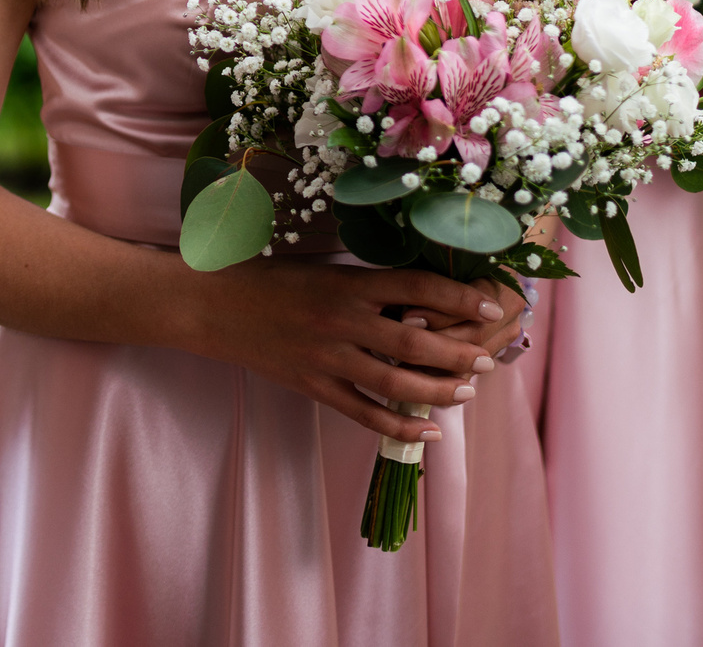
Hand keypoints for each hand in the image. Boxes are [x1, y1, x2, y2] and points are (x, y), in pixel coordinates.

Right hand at [191, 257, 507, 445]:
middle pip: (416, 341)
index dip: (460, 296)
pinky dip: (401, 426)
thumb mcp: (321, 271)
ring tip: (467, 391)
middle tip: (486, 359)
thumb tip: (421, 301)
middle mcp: (342, 320)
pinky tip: (429, 432)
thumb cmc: (267, 279)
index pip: (417, 287)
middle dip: (459, 352)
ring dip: (439, 389)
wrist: (211, 304)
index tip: (491, 305)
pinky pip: (365, 413)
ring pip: (397, 382)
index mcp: (347, 283)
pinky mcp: (313, 386)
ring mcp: (328, 358)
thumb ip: (366, 288)